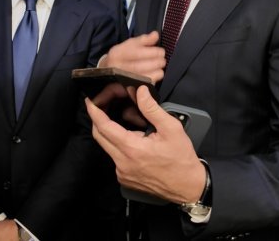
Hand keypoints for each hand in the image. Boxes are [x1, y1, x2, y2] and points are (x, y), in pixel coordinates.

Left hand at [86, 86, 205, 203]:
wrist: (188, 187)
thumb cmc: (181, 159)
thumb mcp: (171, 129)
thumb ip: (152, 109)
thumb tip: (139, 91)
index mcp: (132, 149)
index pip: (104, 127)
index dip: (95, 111)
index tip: (90, 101)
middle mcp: (122, 162)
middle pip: (99, 136)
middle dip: (98, 119)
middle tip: (103, 105)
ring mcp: (121, 173)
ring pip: (107, 147)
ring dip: (110, 132)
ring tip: (125, 121)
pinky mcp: (124, 178)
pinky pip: (114, 157)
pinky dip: (118, 145)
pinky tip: (131, 139)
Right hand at [102, 32, 165, 82]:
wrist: (109, 70)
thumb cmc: (123, 56)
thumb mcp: (129, 44)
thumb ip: (143, 39)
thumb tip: (155, 35)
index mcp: (117, 54)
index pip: (137, 53)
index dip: (153, 53)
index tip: (161, 51)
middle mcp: (118, 68)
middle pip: (141, 66)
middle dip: (156, 62)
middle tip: (162, 60)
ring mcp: (123, 80)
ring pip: (145, 77)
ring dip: (157, 72)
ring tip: (159, 67)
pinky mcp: (130, 89)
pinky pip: (146, 85)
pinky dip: (154, 79)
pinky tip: (155, 75)